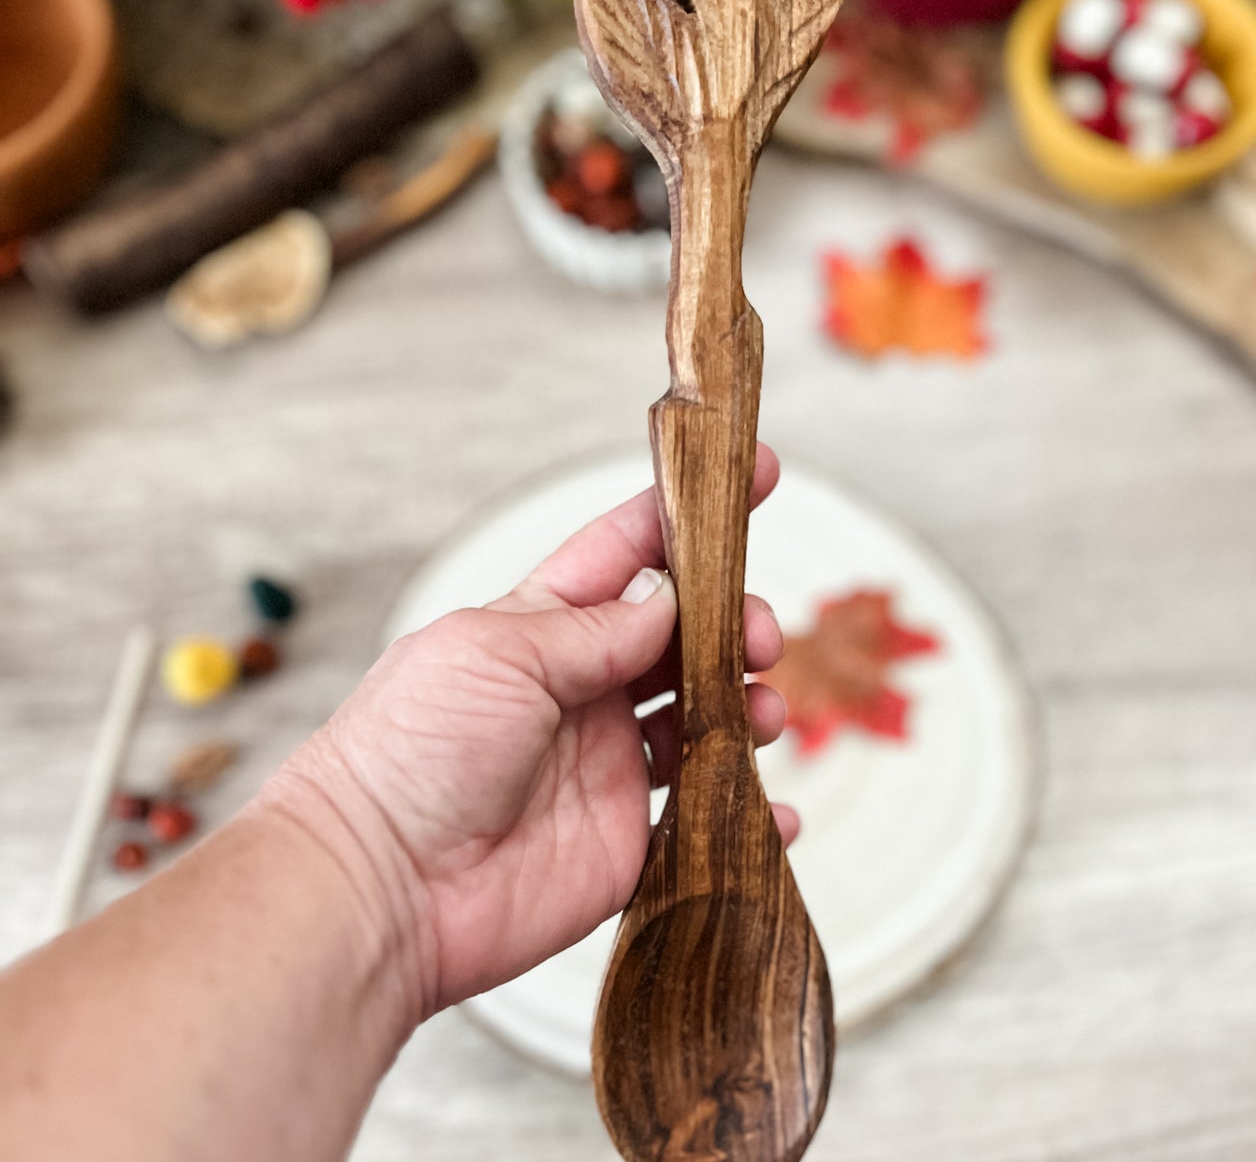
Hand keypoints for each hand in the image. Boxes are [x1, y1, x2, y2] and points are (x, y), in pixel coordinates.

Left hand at [269, 446, 790, 1017]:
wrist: (378, 887)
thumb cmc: (410, 750)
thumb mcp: (499, 654)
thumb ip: (596, 629)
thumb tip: (667, 600)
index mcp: (544, 627)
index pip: (630, 552)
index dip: (692, 515)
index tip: (758, 473)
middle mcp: (583, 691)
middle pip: (685, 635)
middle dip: (736, 622)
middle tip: (758, 637)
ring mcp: (607, 766)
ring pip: (707, 718)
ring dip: (749, 705)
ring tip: (760, 713)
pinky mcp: (623, 843)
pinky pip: (705, 820)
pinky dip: (750, 811)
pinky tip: (772, 808)